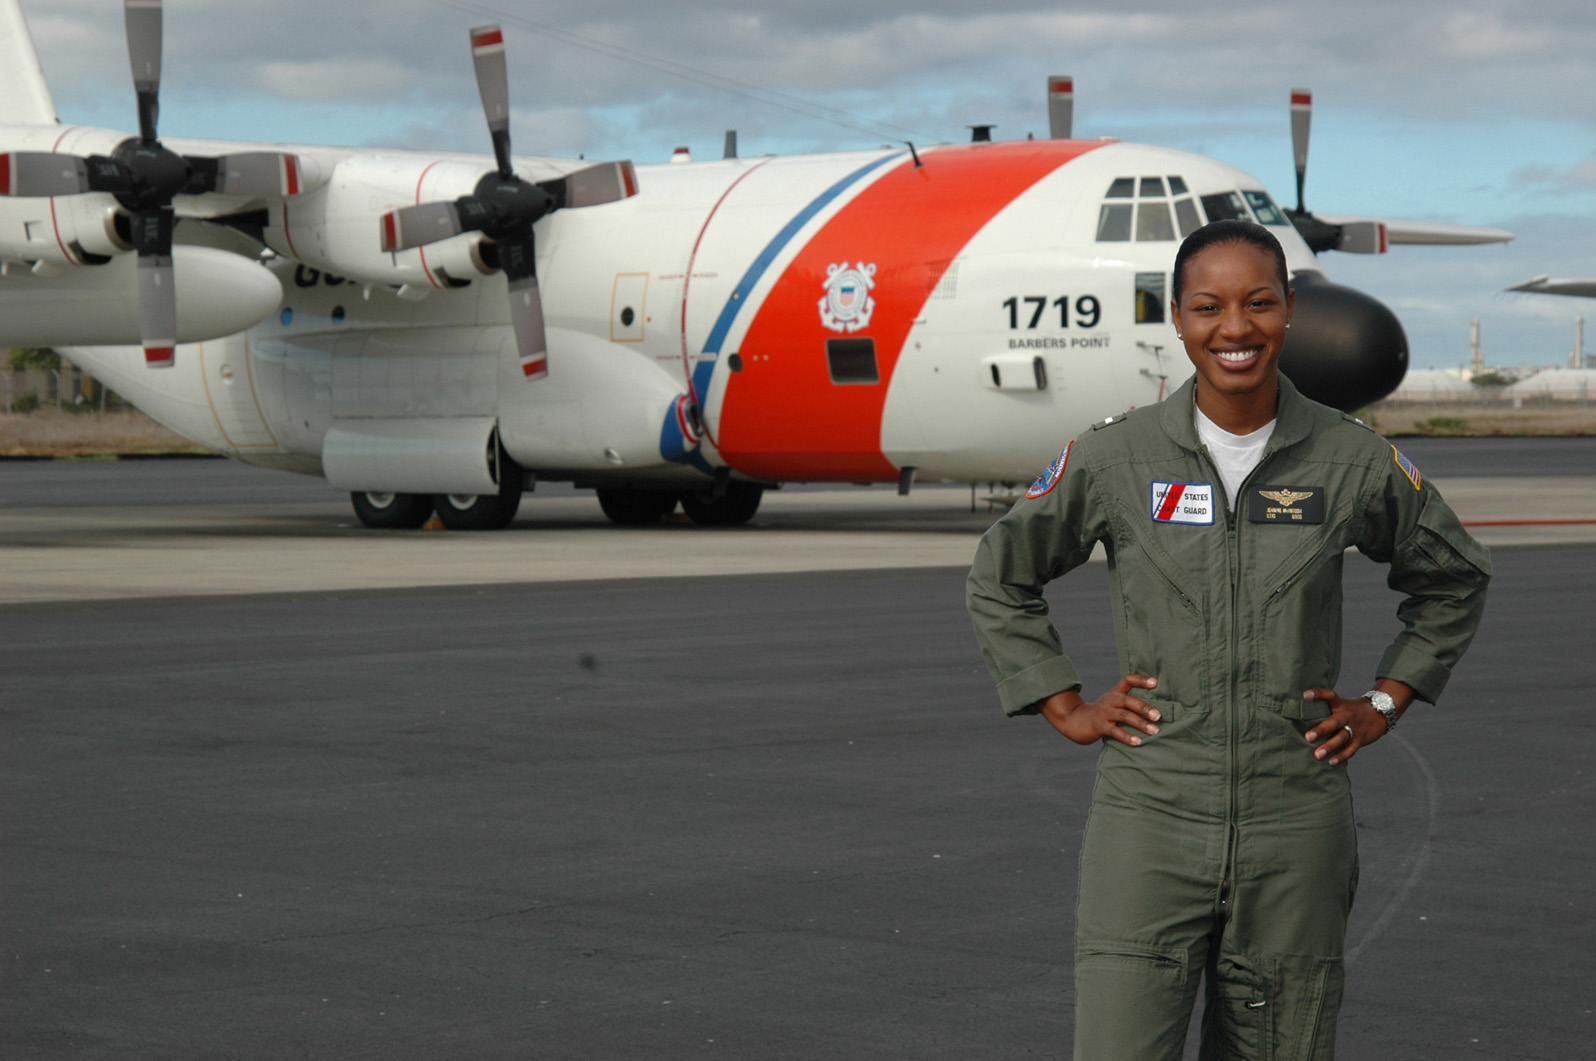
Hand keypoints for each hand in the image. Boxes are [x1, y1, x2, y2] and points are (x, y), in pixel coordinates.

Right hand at [1040, 674, 1161, 746]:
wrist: (1075, 721)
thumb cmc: (1102, 713)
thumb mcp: (1114, 703)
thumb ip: (1130, 703)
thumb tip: (1156, 710)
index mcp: (1116, 692)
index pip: (1128, 680)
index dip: (1141, 680)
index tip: (1155, 683)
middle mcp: (1111, 700)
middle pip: (1129, 701)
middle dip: (1145, 708)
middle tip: (1158, 716)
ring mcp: (1104, 713)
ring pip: (1124, 716)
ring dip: (1140, 724)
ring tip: (1154, 731)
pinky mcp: (1099, 726)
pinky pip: (1115, 731)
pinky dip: (1126, 736)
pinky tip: (1137, 742)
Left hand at [1302, 688, 1391, 765]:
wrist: (1380, 713)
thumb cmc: (1350, 710)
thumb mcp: (1340, 705)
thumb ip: (1324, 709)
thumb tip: (1296, 715)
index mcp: (1340, 705)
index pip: (1330, 695)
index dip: (1318, 694)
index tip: (1304, 694)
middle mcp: (1347, 715)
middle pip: (1334, 722)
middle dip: (1321, 730)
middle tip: (1308, 737)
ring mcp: (1354, 728)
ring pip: (1342, 737)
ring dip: (1329, 746)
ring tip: (1317, 755)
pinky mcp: (1360, 739)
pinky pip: (1351, 749)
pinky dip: (1342, 756)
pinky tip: (1331, 762)